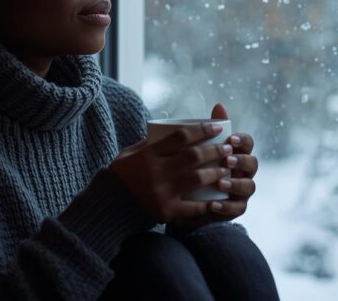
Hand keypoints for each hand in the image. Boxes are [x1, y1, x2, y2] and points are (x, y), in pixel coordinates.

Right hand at [108, 117, 234, 222]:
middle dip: (215, 150)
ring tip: (227, 169)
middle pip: (194, 156)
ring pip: (198, 178)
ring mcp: (162, 192)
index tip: (218, 127)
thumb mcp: (130, 153)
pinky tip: (218, 199)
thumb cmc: (121, 176)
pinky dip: (208, 203)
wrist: (108, 206)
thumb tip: (177, 132)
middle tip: (228, 148)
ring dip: (216, 172)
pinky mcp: (166, 211)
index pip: (180, 136)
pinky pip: (193, 206)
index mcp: (148, 154)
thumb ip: (151, 143)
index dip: (202, 129)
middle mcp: (156, 172)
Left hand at [169, 103, 258, 229]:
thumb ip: (210, 129)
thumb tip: (219, 105)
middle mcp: (243, 171)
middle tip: (227, 159)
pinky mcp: (235, 208)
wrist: (184, 198)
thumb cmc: (197, 167)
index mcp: (237, 153)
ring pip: (249, 186)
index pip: (247, 143)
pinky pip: (237, 208)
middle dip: (242, 161)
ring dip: (236, 183)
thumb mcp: (200, 148)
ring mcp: (241, 191)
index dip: (242, 140)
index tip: (230, 138)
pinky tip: (213, 204)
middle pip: (253, 163)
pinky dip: (226, 206)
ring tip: (221, 182)